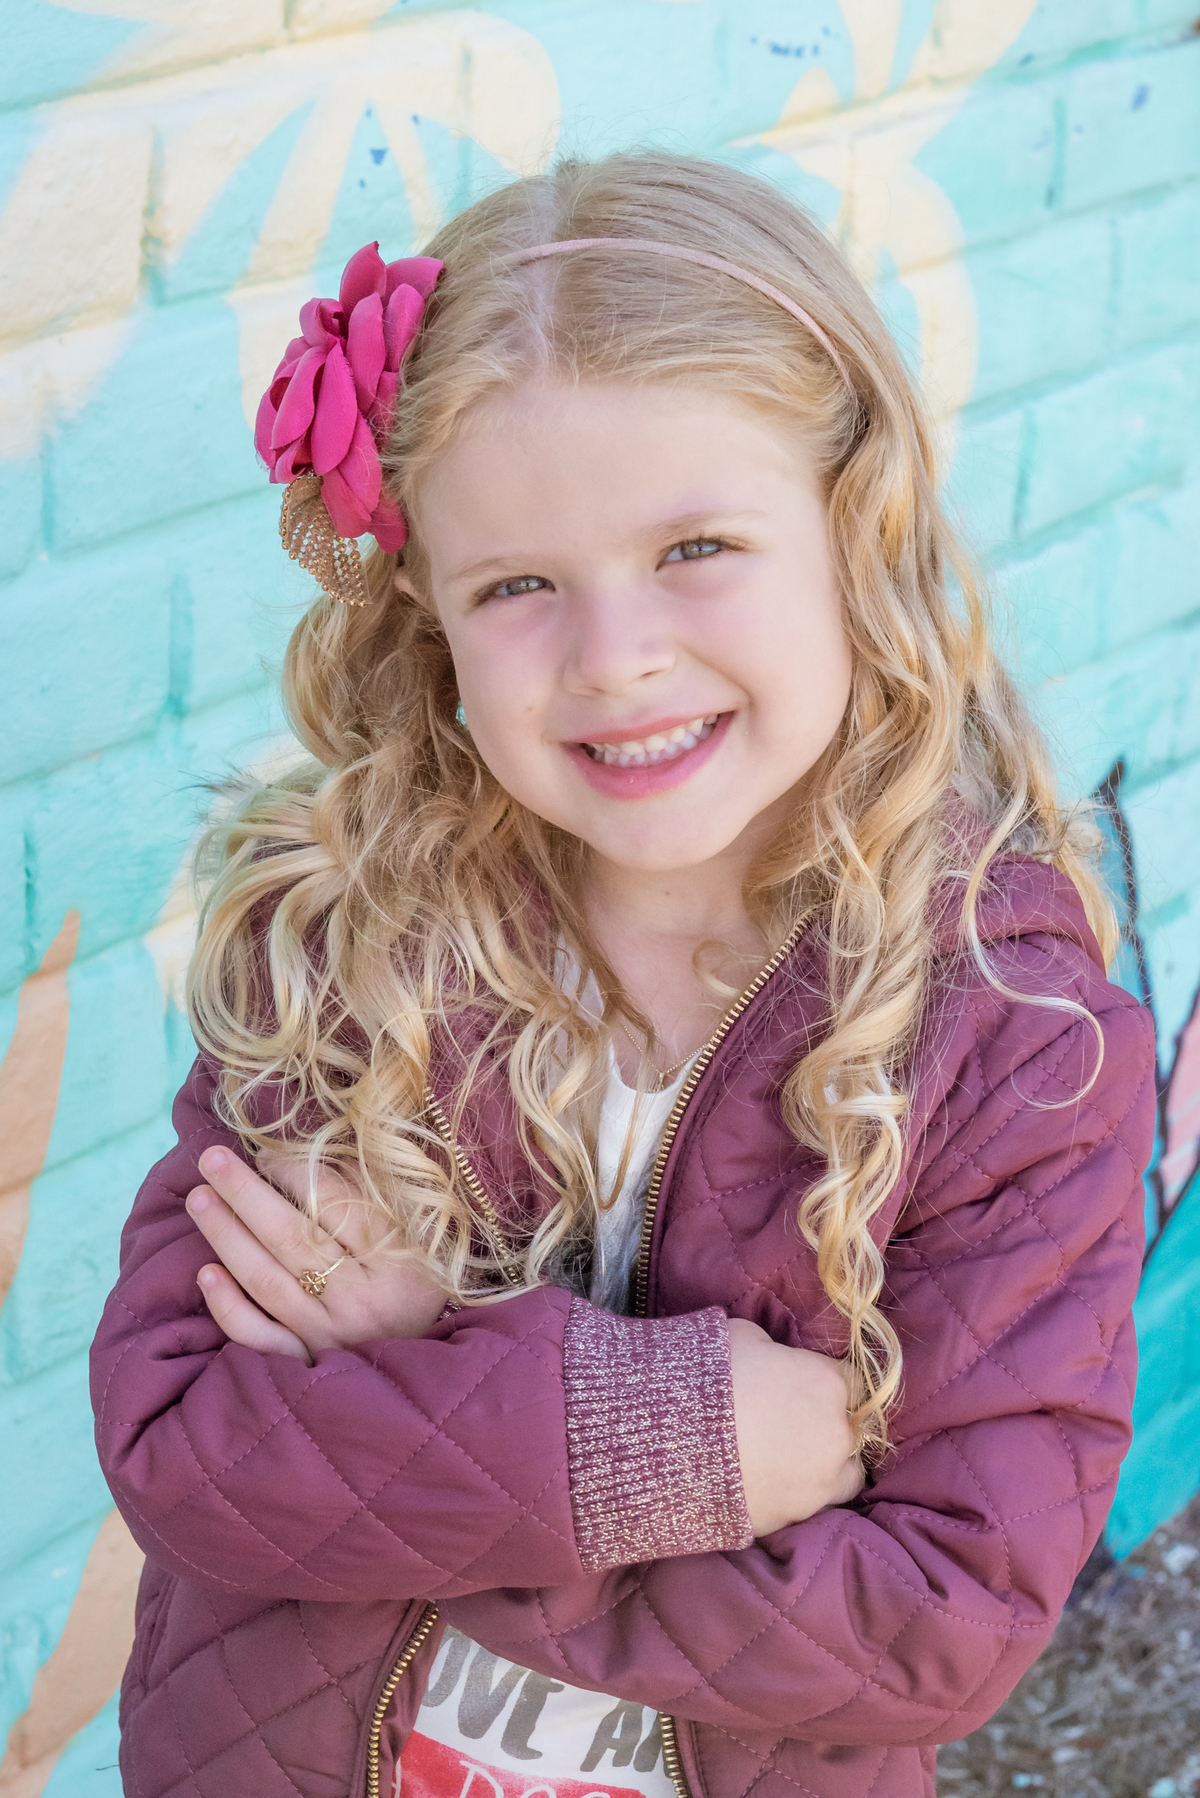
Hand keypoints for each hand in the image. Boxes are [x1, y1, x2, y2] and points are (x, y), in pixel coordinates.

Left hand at [185, 1146, 448, 1363]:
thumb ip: (372, 1198)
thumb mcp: (418, 1239)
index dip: (294, 1172)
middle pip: (290, 1237)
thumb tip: (310, 1156)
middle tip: (210, 1159)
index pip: (335, 1204)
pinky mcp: (305, 1363)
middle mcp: (361, 1301)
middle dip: (245, 1193)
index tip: (265, 1154)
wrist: (421, 1373)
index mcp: (398, 1262)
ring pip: (265, 1279)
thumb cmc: (418, 1289)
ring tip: (199, 1199)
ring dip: (226, 1236)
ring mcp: (328, 1336)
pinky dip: (228, 1306)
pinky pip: (257, 1335)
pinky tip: (205, 1273)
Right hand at [727, 1317, 863, 1535]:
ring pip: (846, 1474)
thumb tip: (774, 1357)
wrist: (669, 1444)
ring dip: (828, 1464)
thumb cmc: (708, 1377)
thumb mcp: (742, 1337)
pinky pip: (811, 1505)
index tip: (806, 1383)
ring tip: (789, 1458)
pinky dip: (799, 1494)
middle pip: (853, 1428)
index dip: (828, 1380)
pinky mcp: (793, 1519)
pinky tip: (769, 1482)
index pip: (854, 1379)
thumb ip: (774, 1349)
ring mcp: (820, 1483)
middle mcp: (836, 1435)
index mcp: (828, 1383)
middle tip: (793, 1420)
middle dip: (831, 1423)